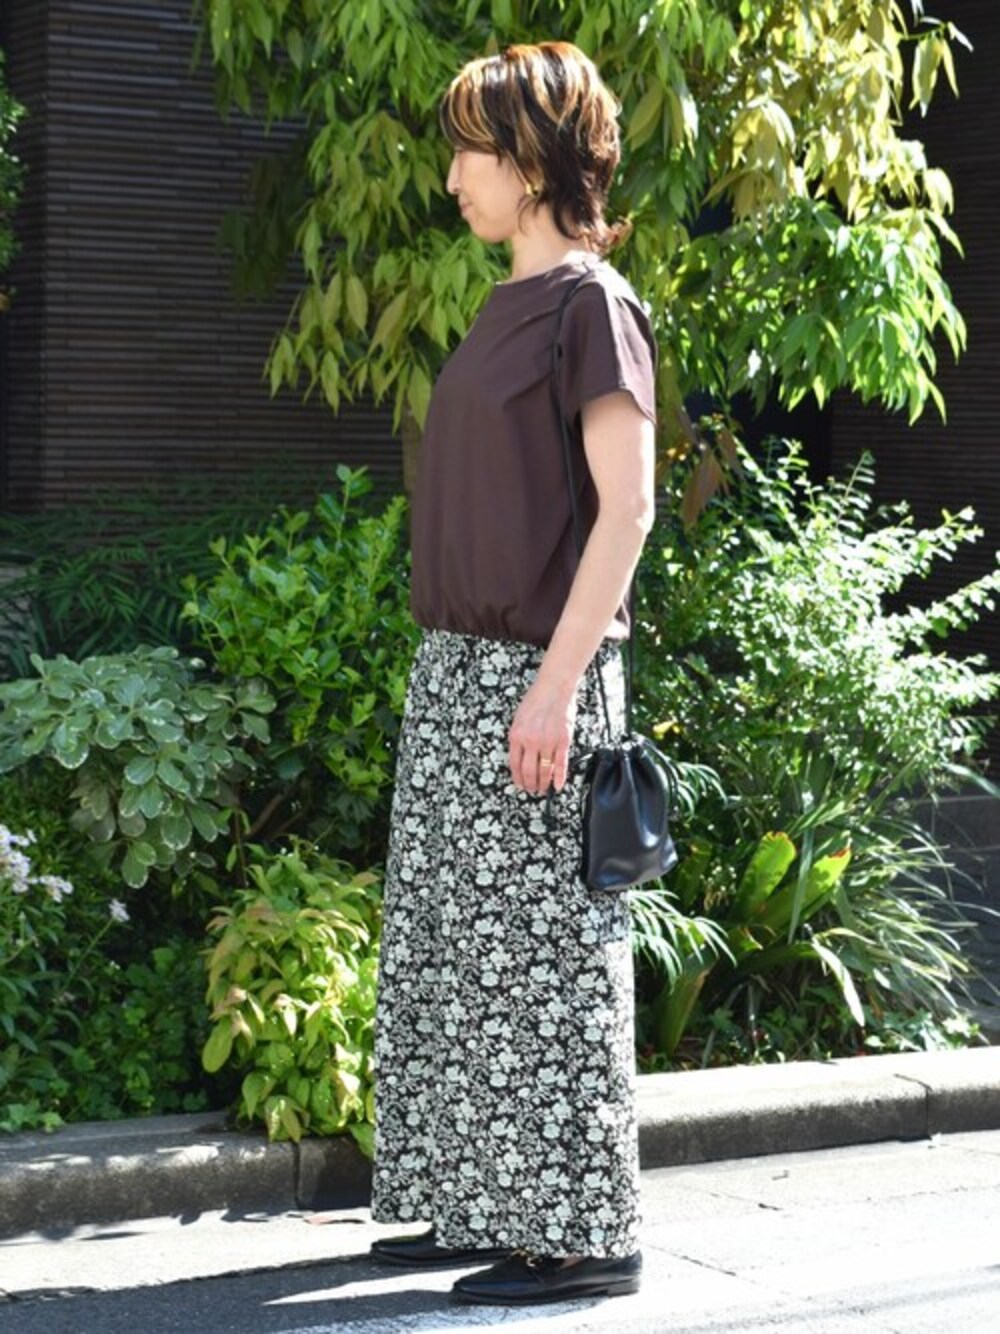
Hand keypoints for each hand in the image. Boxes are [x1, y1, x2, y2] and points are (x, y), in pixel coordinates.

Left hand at [508, 678, 576, 794]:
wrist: (554, 687)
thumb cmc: (536, 699)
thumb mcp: (518, 719)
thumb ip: (518, 737)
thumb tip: (520, 756)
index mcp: (516, 735)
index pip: (514, 764)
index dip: (517, 778)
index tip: (519, 785)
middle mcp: (531, 741)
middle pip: (528, 771)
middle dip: (529, 785)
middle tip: (531, 790)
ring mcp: (548, 742)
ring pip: (544, 771)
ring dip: (543, 783)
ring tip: (542, 790)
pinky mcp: (563, 741)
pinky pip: (561, 764)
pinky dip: (560, 777)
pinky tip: (558, 785)